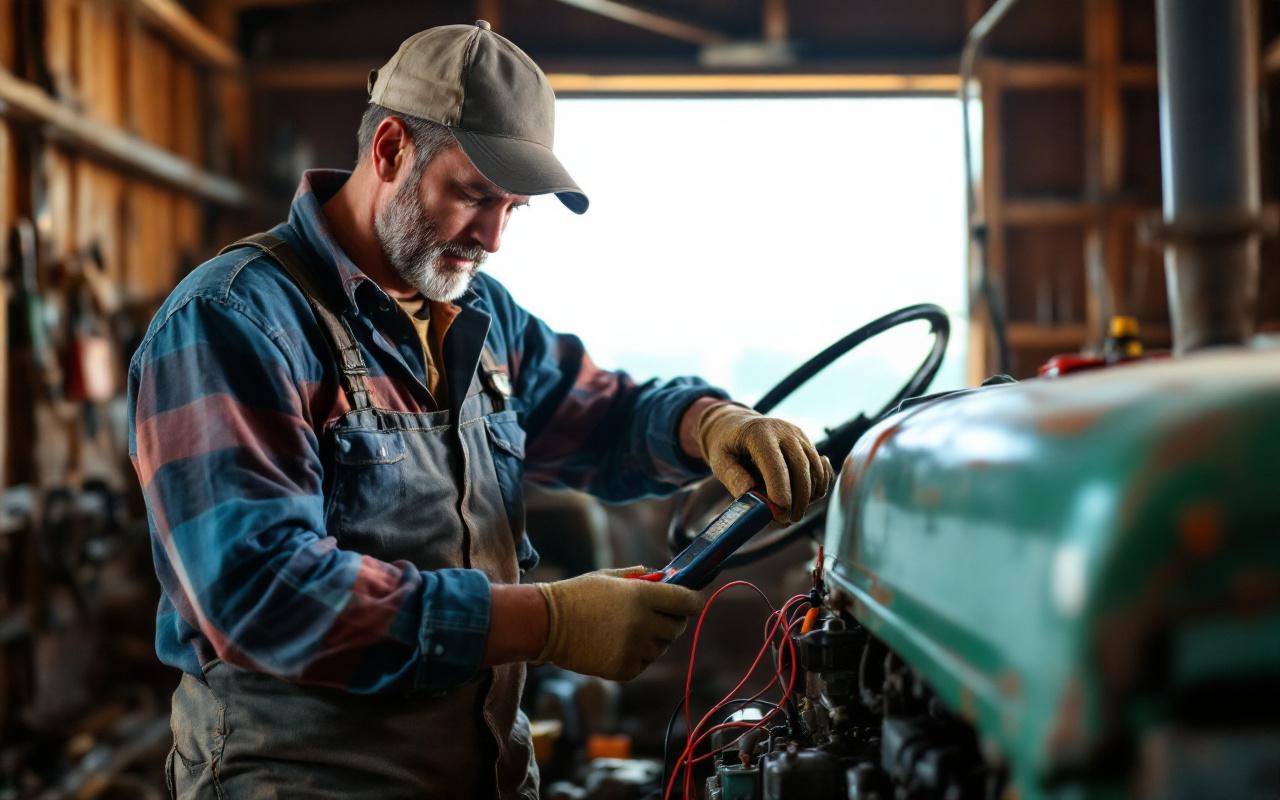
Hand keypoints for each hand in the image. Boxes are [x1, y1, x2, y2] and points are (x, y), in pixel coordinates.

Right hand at [535, 567, 701, 680]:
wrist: (546, 624)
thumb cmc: (578, 596)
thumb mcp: (609, 577)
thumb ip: (641, 578)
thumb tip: (665, 579)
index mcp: (642, 596)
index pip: (687, 601)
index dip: (693, 600)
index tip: (693, 601)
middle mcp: (642, 624)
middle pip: (678, 627)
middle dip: (671, 620)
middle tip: (655, 615)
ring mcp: (634, 649)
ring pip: (661, 647)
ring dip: (653, 639)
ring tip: (626, 629)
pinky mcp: (624, 669)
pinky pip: (645, 662)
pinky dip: (637, 655)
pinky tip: (616, 644)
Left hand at [696, 403, 833, 523]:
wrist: (738, 425)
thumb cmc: (727, 446)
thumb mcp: (720, 460)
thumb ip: (734, 478)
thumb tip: (751, 496)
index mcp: (759, 433)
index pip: (775, 462)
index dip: (780, 489)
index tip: (780, 513)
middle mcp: (784, 432)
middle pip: (801, 467)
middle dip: (798, 499)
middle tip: (788, 520)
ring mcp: (799, 437)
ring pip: (815, 470)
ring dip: (808, 497)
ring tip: (792, 514)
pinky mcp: (808, 445)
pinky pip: (822, 470)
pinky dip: (818, 487)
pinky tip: (805, 499)